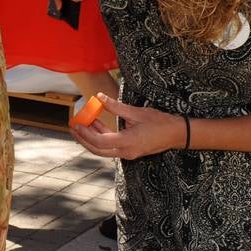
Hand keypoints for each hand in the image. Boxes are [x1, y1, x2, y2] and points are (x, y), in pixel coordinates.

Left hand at [70, 94, 187, 159]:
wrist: (177, 134)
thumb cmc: (160, 122)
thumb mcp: (137, 112)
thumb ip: (116, 107)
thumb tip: (99, 97)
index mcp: (127, 142)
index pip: (100, 141)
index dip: (86, 134)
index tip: (76, 124)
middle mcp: (126, 151)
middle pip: (98, 149)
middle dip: (83, 139)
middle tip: (73, 127)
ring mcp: (128, 153)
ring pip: (103, 149)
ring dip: (92, 138)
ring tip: (83, 124)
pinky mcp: (130, 151)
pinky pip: (111, 147)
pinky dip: (102, 138)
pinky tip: (97, 125)